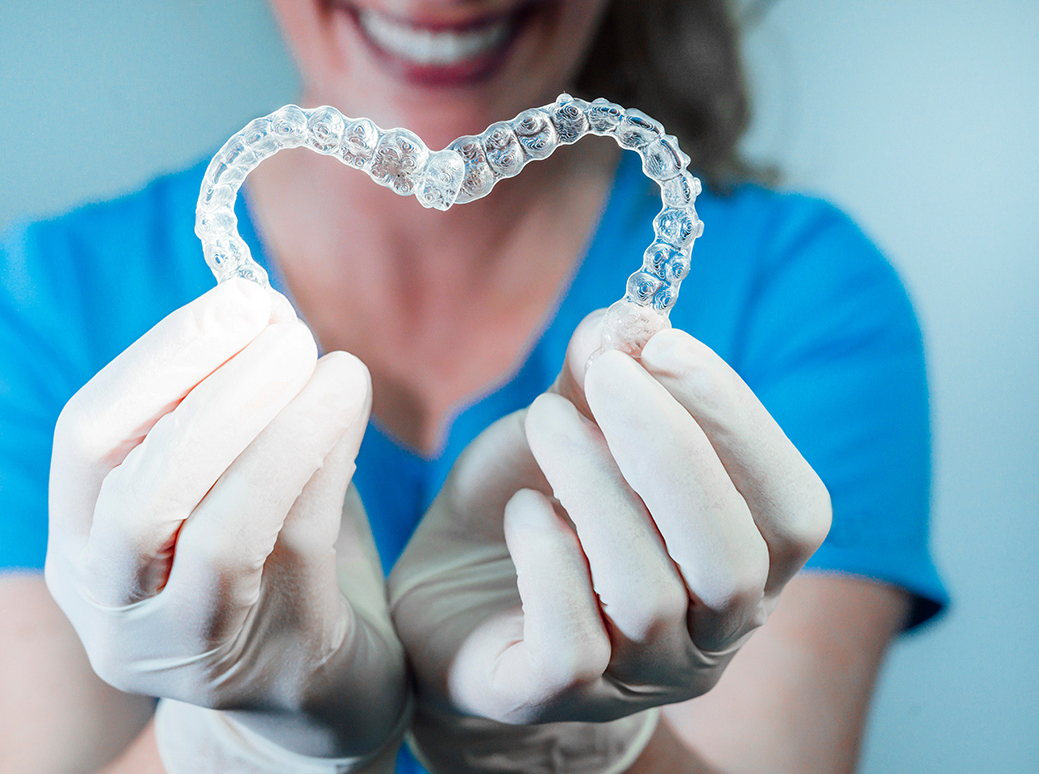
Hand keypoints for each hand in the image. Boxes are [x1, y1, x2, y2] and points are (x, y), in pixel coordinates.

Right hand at [45, 279, 406, 772]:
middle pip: (136, 495)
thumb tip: (261, 305)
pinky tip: (350, 410)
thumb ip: (221, 410)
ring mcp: (185, 649)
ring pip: (217, 533)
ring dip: (279, 430)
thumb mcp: (216, 485)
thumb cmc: (262, 563)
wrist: (311, 688)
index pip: (85, 440)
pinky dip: (324, 464)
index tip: (238, 300)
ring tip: (334, 364)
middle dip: (214, 395)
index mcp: (80, 546)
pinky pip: (294, 551)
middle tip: (286, 329)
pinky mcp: (269, 663)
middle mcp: (111, 607)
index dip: (160, 361)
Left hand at [388, 311, 830, 771]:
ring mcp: (634, 679)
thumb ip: (603, 379)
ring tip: (545, 422)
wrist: (446, 600)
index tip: (665, 344)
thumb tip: (627, 319)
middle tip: (605, 374)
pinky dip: (549, 561)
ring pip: (649, 596)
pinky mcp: (551, 699)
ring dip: (595, 487)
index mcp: (741, 566)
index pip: (792, 508)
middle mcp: (706, 636)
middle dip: (672, 450)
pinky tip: (524, 512)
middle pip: (733, 561)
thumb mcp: (570, 430)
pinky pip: (574, 645)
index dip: (738, 422)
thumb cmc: (534, 509)